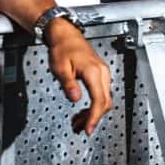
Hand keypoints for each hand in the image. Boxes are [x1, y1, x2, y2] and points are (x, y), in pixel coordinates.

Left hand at [45, 19, 112, 134]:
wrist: (65, 34)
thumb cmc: (62, 47)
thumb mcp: (60, 67)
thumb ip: (68, 84)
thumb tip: (75, 98)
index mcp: (93, 71)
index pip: (99, 100)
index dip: (94, 117)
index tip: (88, 129)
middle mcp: (102, 72)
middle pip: (105, 102)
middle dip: (93, 118)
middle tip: (80, 128)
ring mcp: (103, 73)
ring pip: (104, 99)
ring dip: (92, 113)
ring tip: (78, 122)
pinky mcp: (100, 74)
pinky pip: (100, 93)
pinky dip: (93, 105)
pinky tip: (82, 111)